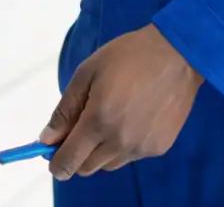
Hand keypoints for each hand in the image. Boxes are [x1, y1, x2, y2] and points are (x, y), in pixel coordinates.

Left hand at [41, 25, 202, 179]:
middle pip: (87, 168)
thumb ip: (65, 109)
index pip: (69, 162)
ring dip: (99, 150)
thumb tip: (47, 138)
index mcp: (99, 120)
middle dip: (76, 153)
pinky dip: (122, 144)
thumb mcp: (87, 72)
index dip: (56, 162)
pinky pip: (130, 156)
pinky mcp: (158, 148)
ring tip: (110, 114)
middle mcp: (120, 141)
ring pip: (108, 163)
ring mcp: (141, 148)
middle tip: (80, 125)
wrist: (177, 55)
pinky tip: (131, 117)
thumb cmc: (127, 56)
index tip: (52, 151)